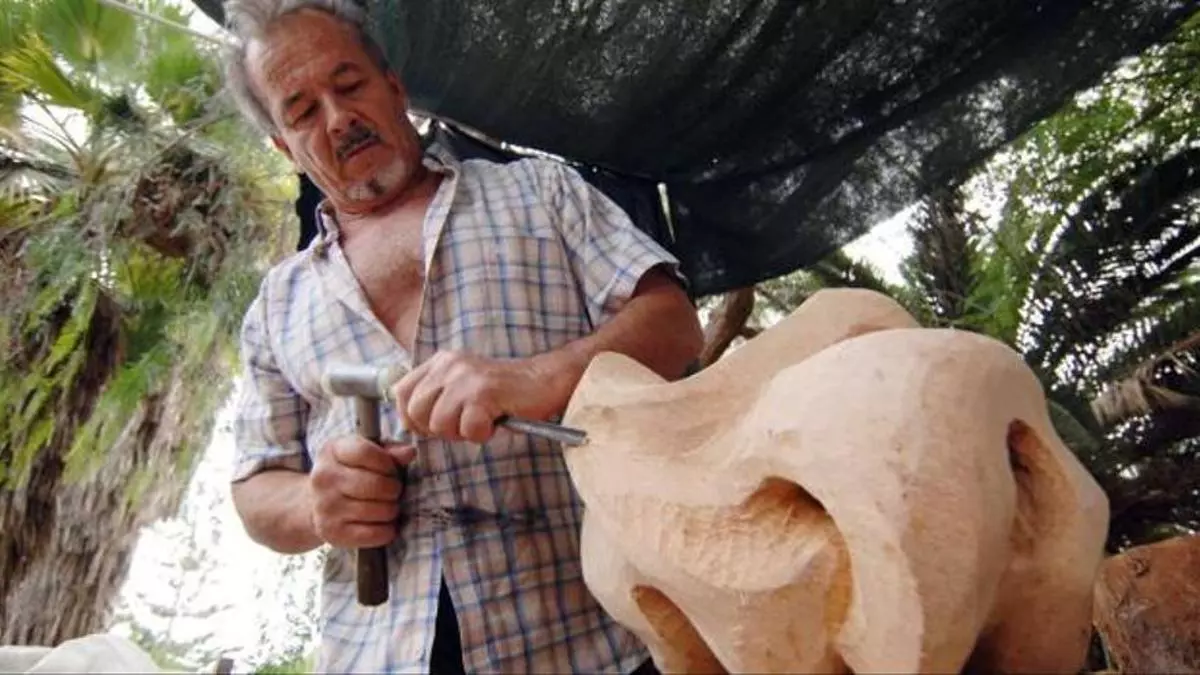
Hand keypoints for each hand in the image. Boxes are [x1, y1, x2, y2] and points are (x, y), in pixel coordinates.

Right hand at [309, 435, 414, 548]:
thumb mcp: (367, 454)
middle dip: (394, 489)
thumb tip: (410, 452)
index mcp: (332, 451)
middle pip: (376, 485)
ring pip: (380, 510)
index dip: (387, 463)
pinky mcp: (332, 533)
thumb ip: (390, 452)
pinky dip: (387, 530)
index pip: (366, 453)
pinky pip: (375, 534)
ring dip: (392, 510)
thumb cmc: (352, 472)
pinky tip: (383, 523)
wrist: (316, 503)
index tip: (390, 469)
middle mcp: (323, 478)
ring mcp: (325, 507)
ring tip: (387, 506)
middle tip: (393, 491)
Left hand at [392, 350, 581, 443]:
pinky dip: (482, 434)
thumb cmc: (503, 393)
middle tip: (464, 423)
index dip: (412, 417)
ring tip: (482, 420)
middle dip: (437, 429)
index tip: (433, 424)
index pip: (401, 393)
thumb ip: (435, 396)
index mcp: (440, 362)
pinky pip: (468, 429)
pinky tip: (495, 421)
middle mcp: (449, 365)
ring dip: (462, 432)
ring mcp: (466, 378)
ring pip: (439, 424)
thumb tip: (407, 423)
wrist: (543, 381)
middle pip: (415, 412)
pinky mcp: (484, 392)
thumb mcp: (461, 385)